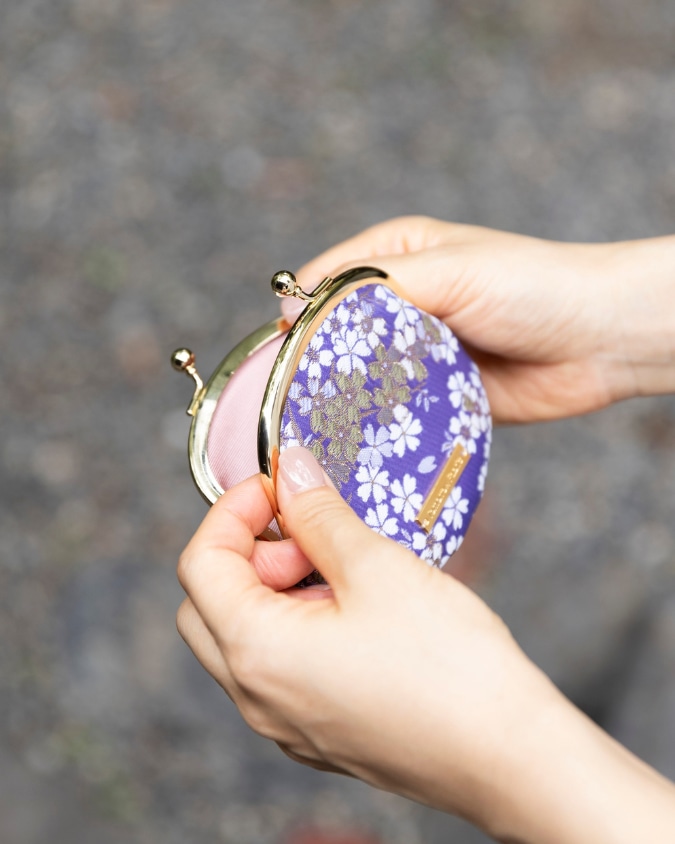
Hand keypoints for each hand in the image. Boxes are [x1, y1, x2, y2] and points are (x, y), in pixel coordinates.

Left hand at [176, 447, 674, 841]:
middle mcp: (257, 698)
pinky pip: (280, 668)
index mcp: (257, 653)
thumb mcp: (377, 567)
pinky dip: (297, 624)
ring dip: (275, 589)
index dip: (231, 512)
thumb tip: (290, 471)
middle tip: (307, 532)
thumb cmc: (449, 667)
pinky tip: (355, 608)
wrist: (510, 758)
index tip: (277, 487)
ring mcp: (285, 723)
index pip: (199, 565)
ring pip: (245, 638)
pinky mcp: (318, 732)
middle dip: (249, 553)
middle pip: (209, 605)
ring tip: (342, 567)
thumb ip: (319, 514)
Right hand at [284, 217, 674, 422]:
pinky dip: (379, 420)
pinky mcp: (436, 392)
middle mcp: (400, 303)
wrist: (598, 341)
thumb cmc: (531, 285)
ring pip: (361, 375)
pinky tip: (360, 435)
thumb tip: (297, 308)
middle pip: (336, 334)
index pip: (323, 283)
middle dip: (315, 362)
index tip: (278, 351)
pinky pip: (394, 407)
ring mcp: (416, 351)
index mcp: (396, 257)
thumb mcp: (448, 268)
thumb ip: (374, 285)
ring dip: (346, 395)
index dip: (297, 315)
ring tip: (319, 421)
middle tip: (291, 396)